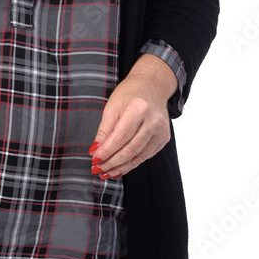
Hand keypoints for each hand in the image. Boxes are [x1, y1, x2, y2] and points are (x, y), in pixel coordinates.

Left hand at [87, 55, 175, 179]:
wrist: (152, 86)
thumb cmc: (129, 94)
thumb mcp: (112, 106)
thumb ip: (104, 130)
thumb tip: (95, 151)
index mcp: (139, 108)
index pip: (120, 137)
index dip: (106, 151)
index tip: (94, 160)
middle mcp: (153, 121)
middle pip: (130, 149)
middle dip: (111, 162)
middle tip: (97, 169)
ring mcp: (161, 131)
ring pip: (138, 157)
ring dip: (120, 167)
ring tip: (106, 172)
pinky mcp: (164, 138)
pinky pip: (145, 156)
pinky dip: (131, 163)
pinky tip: (119, 167)